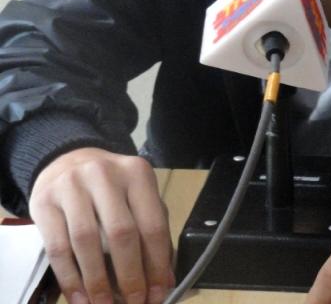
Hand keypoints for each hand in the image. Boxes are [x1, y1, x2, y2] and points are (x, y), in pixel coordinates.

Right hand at [29, 147, 174, 303]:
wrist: (67, 161)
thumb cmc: (109, 187)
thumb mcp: (136, 196)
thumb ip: (152, 231)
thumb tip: (164, 279)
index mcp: (137, 173)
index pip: (152, 223)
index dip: (156, 264)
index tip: (157, 294)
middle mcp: (105, 174)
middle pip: (121, 232)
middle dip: (130, 276)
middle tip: (135, 302)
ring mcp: (72, 185)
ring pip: (86, 241)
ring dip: (97, 282)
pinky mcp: (44, 202)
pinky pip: (57, 247)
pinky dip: (70, 279)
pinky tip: (80, 298)